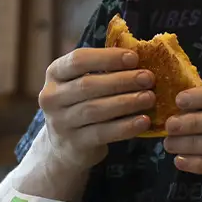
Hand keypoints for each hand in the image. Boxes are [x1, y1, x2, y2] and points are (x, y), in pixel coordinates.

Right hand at [37, 48, 155, 169]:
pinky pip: (102, 133)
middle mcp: (51, 97)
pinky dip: (125, 127)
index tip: (134, 58)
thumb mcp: (81, 82)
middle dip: (121, 80)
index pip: (78, 60)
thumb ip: (102, 69)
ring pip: (95, 110)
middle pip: (87, 85)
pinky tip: (143, 121)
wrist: (63, 145)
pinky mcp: (73, 144)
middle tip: (148, 78)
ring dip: (126, 102)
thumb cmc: (80, 104)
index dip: (107, 57)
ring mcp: (60, 123)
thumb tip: (138, 56)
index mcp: (54, 74)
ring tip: (149, 97)